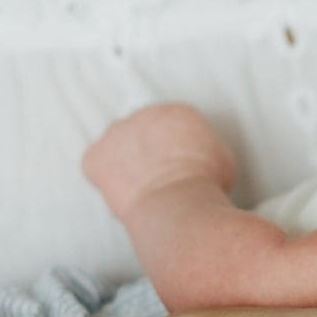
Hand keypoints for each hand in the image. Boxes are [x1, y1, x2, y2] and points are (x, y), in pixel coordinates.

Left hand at [82, 103, 235, 215]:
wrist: (178, 202)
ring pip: (116, 146)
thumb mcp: (221, 160)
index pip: (168, 125)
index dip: (169, 149)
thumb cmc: (204, 187)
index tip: (172, 166)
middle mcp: (144, 114)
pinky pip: (94, 165)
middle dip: (146, 153)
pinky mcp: (97, 155)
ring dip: (124, 164)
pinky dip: (102, 179)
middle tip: (154, 179)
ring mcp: (117, 133)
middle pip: (141, 131)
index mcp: (177, 113)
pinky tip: (119, 194)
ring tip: (138, 190)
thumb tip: (201, 160)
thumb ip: (205, 151)